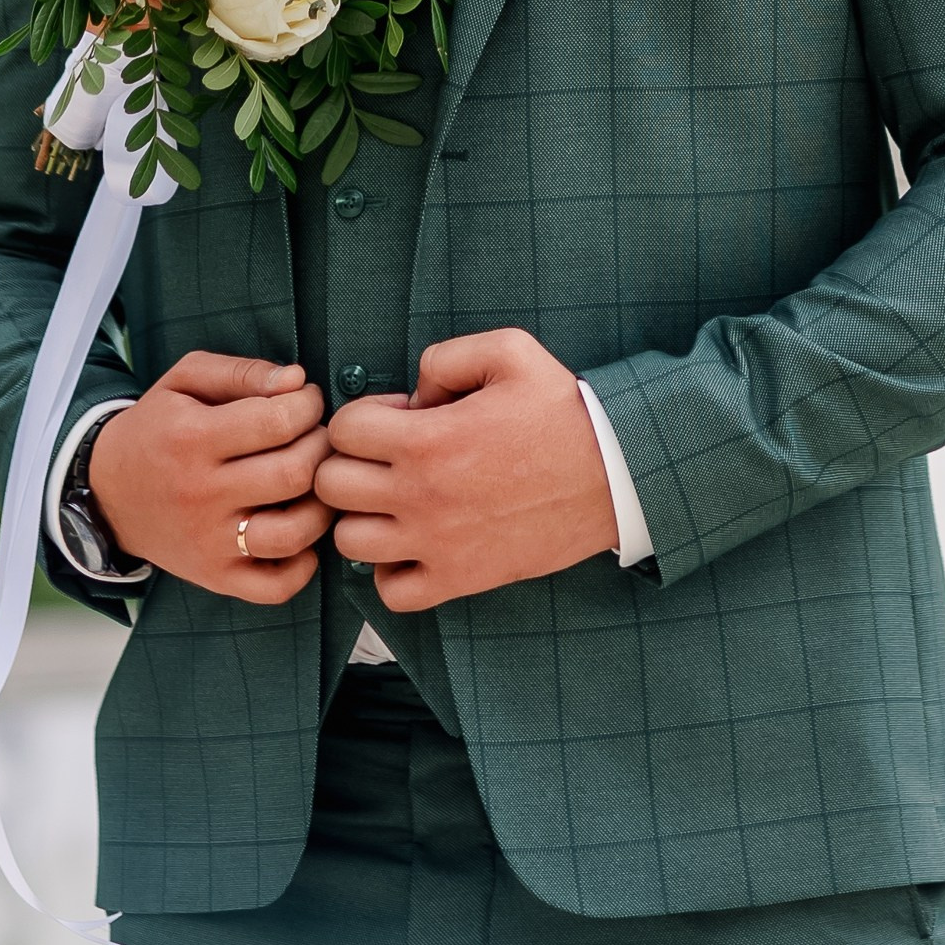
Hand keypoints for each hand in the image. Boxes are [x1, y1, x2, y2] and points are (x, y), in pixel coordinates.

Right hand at [85, 351, 330, 603]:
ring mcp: (209, 543)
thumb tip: (296, 379)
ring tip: (314, 482)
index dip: (308, 404)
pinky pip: (275, 587)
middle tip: (316, 437)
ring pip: (292, 533)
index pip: (278, 421)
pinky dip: (303, 565)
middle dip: (321, 447)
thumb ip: (242, 371)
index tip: (306, 400)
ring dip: (321, 504)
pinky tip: (301, 532)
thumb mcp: (185, 380)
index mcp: (194, 439)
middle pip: (293, 474)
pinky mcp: (214, 577)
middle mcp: (202, 495)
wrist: (108, 493)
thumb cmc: (157, 427)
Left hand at [313, 327, 618, 609]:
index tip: (396, 416)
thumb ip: (445, 357)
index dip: (362, 415)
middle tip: (388, 457)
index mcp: (428, 439)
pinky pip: (391, 593)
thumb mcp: (509, 351)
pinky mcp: (458, 580)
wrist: (613, 473)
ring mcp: (436, 544)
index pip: (342, 430)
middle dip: (350, 463)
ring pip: (349, 542)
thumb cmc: (561, 410)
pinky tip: (413, 544)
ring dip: (364, 517)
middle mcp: (421, 496)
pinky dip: (390, 572)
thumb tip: (413, 391)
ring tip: (396, 501)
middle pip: (331, 486)